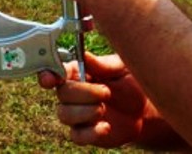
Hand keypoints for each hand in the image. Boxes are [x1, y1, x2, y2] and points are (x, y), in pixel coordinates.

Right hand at [38, 53, 153, 147]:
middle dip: (84, 93)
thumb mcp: (120, 69)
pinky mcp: (84, 132)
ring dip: (86, 113)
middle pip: (61, 94)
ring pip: (64, 115)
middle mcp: (71, 93)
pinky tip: (106, 127)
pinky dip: (90, 133)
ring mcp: (76, 114)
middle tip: (106, 92)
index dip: (47, 76)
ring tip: (105, 109)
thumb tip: (84, 55)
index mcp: (75, 72)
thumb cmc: (129, 82)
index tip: (52, 80)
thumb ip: (101, 64)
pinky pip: (76, 136)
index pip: (52, 72)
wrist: (143, 109)